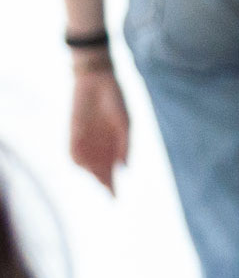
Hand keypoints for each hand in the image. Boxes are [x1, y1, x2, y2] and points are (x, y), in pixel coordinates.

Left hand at [69, 63, 125, 192]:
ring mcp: (86, 140)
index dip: (113, 185)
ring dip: (91, 172)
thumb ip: (125, 144)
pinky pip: (73, 152)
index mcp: (115, 144)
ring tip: (97, 178)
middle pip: (99, 170)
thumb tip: (124, 167)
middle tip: (107, 191)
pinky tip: (83, 165)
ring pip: (86, 164)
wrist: (96, 80)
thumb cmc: (115, 99)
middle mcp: (100, 145)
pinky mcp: (73, 132)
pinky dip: (77, 160)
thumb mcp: (125, 123)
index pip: (113, 170)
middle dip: (102, 182)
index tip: (115, 198)